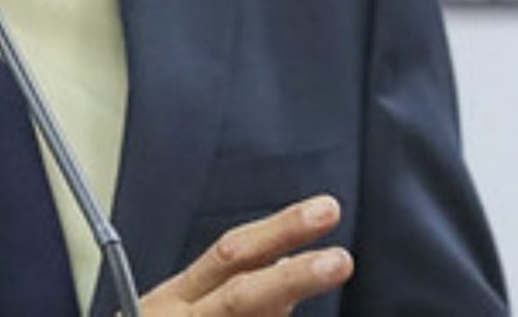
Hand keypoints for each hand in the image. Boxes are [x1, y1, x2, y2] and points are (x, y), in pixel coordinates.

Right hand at [138, 194, 352, 315]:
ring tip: (331, 272)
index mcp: (177, 301)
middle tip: (341, 260)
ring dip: (284, 306)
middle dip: (294, 277)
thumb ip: (230, 292)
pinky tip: (281, 316)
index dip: (280, 230)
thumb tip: (283, 261)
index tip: (326, 210)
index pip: (231, 255)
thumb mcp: (185, 311)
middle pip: (241, 295)